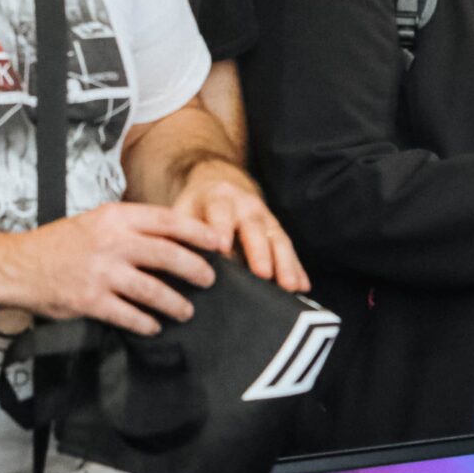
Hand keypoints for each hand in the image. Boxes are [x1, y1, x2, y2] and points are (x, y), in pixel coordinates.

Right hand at [5, 200, 220, 334]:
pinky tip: (154, 326)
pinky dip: (146, 322)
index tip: (216, 242)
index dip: (197, 232)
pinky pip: (128, 314)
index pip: (167, 221)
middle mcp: (112, 242)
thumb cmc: (59, 243)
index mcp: (115, 218)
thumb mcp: (95, 221)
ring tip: (186, 310)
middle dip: (195, 269)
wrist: (18, 265)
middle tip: (209, 279)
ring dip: (175, 302)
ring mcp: (102, 272)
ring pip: (152, 289)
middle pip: (168, 255)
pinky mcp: (90, 300)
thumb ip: (130, 226)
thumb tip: (170, 237)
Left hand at [174, 157, 307, 292]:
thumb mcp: (183, 212)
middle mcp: (246, 206)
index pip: (220, 212)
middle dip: (260, 252)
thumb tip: (169, 265)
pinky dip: (297, 268)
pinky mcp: (277, 231)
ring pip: (278, 239)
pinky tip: (304, 288)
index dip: (221, 229)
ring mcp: (266, 218)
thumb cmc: (196, 209)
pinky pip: (289, 250)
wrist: (219, 184)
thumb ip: (180, 234)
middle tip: (263, 274)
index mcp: (218, 198)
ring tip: (291, 287)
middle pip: (255, 228)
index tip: (221, 249)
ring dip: (286, 264)